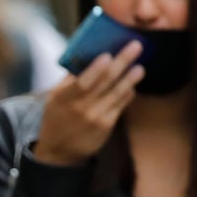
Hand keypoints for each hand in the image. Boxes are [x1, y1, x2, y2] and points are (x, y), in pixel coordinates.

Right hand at [32, 44, 143, 164]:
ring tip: (140, 67)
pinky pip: (120, 105)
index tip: (108, 55)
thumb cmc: (57, 117)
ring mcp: (95, 118)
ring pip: (117, 93)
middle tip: (135, 46)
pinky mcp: (106, 126)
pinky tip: (133, 84)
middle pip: (105, 82)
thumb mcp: (55, 97)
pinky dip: (127, 93)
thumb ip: (70, 79)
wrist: (59, 150)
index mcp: (63, 98)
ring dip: (130, 78)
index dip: (96, 69)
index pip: (82, 82)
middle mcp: (80, 108)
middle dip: (122, 62)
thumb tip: (88, 55)